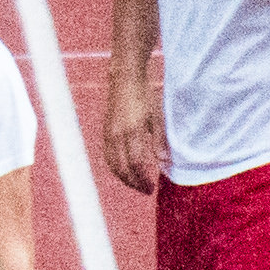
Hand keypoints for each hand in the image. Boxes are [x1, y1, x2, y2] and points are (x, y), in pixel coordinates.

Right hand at [103, 75, 167, 194]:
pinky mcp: (106, 132)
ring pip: (113, 164)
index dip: (142, 178)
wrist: (124, 79)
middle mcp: (118, 134)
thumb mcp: (157, 115)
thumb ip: (160, 139)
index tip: (151, 187)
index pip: (136, 163)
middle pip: (122, 168)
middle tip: (146, 190)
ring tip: (136, 184)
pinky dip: (116, 168)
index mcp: (133, 130)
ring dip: (124, 178)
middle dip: (134, 183)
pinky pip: (108, 156)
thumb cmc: (144, 96)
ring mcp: (110, 133)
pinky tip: (125, 172)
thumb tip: (163, 160)